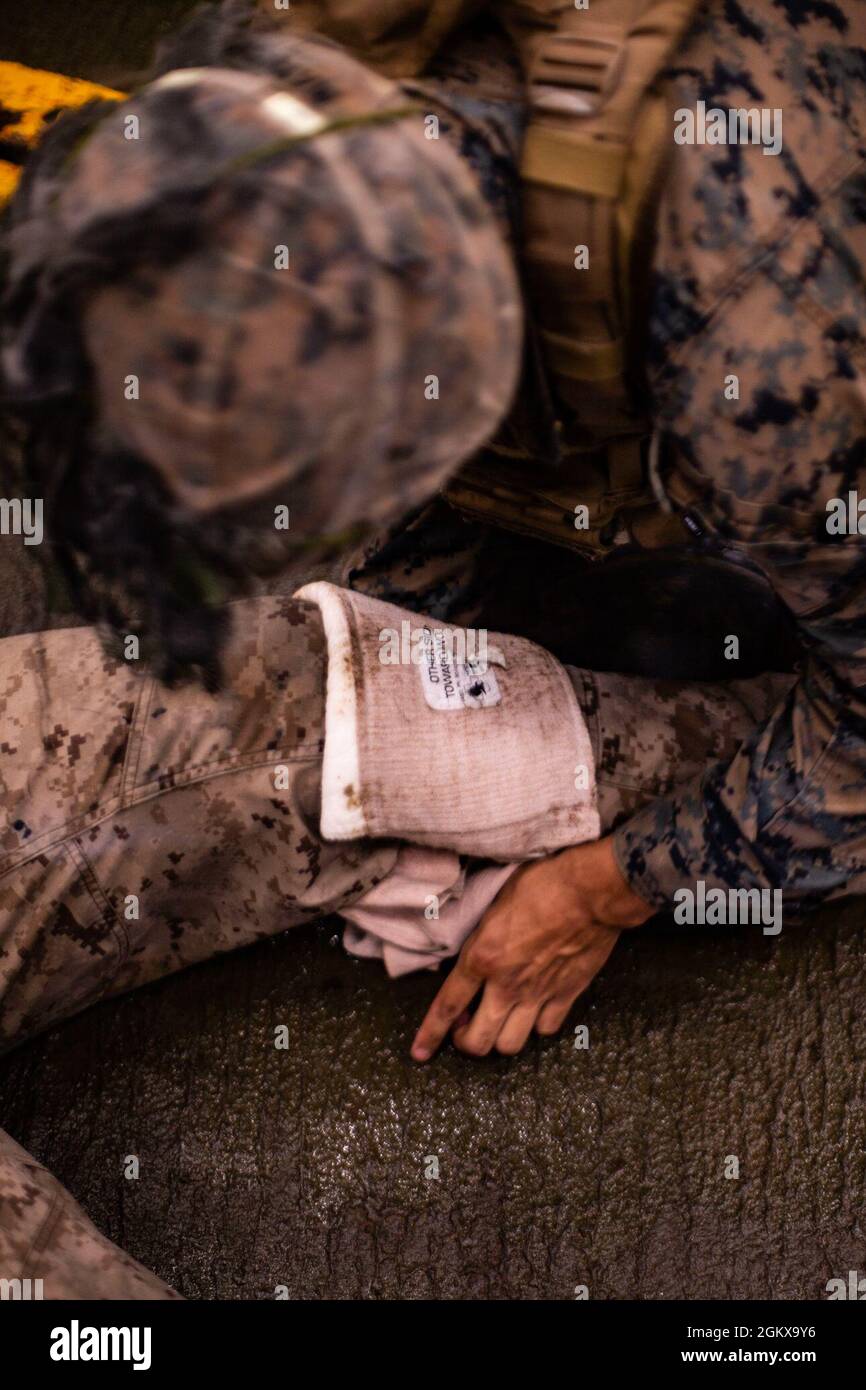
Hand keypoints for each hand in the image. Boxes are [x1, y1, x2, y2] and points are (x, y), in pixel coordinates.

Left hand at [410, 836, 652, 1060]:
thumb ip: (481, 933)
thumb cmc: (542, 883)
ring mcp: (538, 994)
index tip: (419, 1052)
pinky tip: (535, 1012)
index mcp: (482, 957)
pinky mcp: (568, 994)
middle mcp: (507, 985)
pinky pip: (547, 1029)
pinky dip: (538, 1027)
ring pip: (511, 1045)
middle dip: (466, 1043)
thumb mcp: (494, 901)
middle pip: (478, 1042)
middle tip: (466, 1029)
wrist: (590, 891)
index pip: (447, 1006)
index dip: (430, 1034)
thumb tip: (471, 943)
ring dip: (500, 1039)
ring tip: (500, 1023)